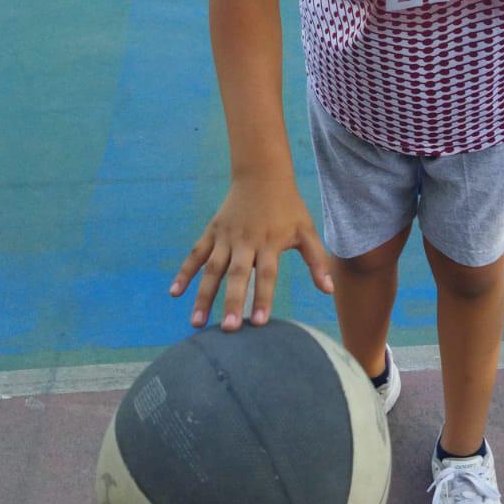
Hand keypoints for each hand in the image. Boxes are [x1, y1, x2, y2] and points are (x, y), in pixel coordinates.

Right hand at [171, 176, 332, 331]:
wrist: (262, 174)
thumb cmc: (288, 207)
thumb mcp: (306, 230)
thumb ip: (317, 260)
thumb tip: (329, 290)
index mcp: (269, 243)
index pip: (267, 275)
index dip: (263, 297)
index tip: (258, 323)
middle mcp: (245, 241)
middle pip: (237, 275)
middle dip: (231, 301)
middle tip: (228, 329)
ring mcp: (225, 237)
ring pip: (212, 269)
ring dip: (203, 295)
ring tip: (196, 323)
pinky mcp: (212, 232)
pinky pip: (195, 254)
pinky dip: (184, 272)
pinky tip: (175, 293)